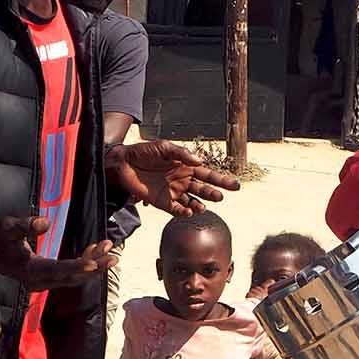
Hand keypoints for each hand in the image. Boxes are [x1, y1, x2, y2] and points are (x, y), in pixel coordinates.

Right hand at [0, 216, 113, 287]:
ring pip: (74, 276)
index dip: (77, 268)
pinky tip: (95, 249)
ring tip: (109, 248)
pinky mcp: (47, 277)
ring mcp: (44, 281)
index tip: (95, 263)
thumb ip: (25, 225)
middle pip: (72, 278)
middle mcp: (40, 281)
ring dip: (93, 264)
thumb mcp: (7, 228)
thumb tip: (44, 221)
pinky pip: (70, 273)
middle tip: (114, 257)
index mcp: (31, 271)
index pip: (59, 271)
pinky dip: (84, 262)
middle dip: (94, 268)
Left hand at [113, 140, 239, 215]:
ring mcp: (173, 192)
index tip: (235, 185)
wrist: (124, 162)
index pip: (208, 175)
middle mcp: (183, 180)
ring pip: (192, 202)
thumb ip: (182, 154)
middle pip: (203, 189)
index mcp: (186, 167)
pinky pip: (176, 209)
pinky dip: (183, 212)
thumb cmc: (145, 151)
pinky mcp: (162, 202)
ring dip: (198, 205)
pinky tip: (187, 212)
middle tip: (220, 197)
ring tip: (202, 208)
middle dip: (213, 194)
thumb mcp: (164, 147)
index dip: (221, 180)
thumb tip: (199, 162)